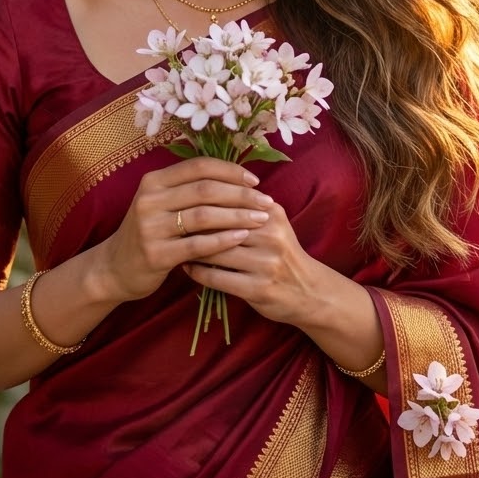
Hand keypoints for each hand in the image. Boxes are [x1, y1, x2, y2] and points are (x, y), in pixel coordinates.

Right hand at [95, 156, 271, 302]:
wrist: (115, 268)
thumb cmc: (151, 232)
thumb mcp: (162, 203)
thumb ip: (191, 189)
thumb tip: (239, 179)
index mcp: (154, 181)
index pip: (199, 166)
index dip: (231, 171)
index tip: (255, 180)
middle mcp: (149, 199)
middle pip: (205, 189)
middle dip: (241, 194)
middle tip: (266, 201)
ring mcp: (150, 227)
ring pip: (204, 215)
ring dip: (238, 216)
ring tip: (261, 219)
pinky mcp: (156, 254)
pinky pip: (197, 244)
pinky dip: (223, 239)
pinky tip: (242, 237)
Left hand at [183, 197, 324, 327]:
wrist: (309, 292)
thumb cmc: (282, 253)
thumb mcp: (273, 222)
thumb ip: (246, 205)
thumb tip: (206, 185)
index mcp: (271, 213)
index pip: (228, 200)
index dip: (200, 200)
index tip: (178, 201)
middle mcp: (271, 235)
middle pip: (220, 224)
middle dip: (192, 224)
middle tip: (169, 222)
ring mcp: (265, 264)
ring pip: (216, 251)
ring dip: (191, 248)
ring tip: (175, 244)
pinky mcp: (258, 289)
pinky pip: (217, 278)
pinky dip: (198, 272)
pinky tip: (187, 267)